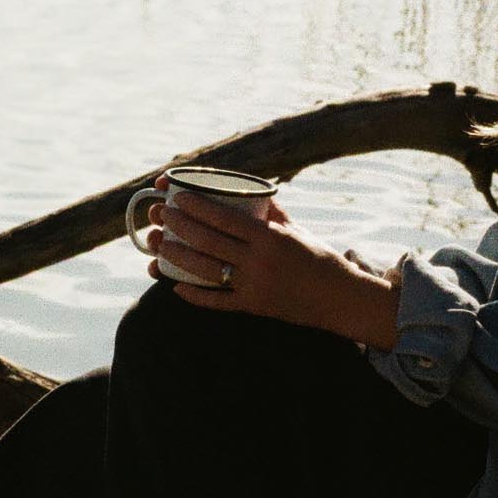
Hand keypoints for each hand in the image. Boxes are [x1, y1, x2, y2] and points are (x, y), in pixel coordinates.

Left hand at [142, 174, 400, 349]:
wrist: (340, 298)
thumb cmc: (318, 257)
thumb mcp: (295, 230)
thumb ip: (269, 212)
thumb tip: (247, 189)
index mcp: (270, 237)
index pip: (225, 218)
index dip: (196, 206)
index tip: (176, 195)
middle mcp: (259, 262)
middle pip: (209, 242)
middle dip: (178, 226)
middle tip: (159, 214)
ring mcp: (254, 286)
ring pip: (205, 271)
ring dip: (176, 257)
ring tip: (156, 245)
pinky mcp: (253, 307)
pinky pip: (217, 302)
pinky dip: (194, 295)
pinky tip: (175, 286)